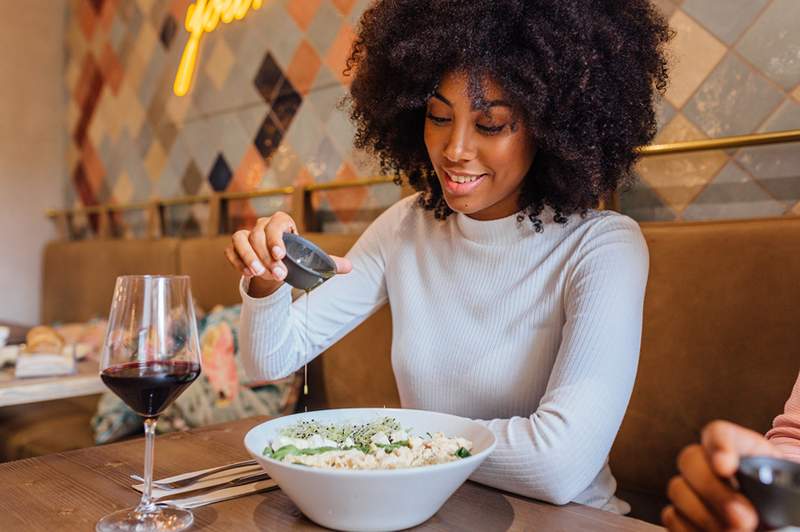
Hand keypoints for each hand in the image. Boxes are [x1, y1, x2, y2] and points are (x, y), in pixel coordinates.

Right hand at [224, 212, 351, 296]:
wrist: (275, 269)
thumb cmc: (294, 259)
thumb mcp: (311, 260)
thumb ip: (329, 263)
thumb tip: (351, 267)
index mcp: (281, 222)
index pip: (276, 222)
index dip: (276, 237)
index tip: (281, 256)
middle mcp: (262, 225)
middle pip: (258, 234)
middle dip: (266, 255)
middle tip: (277, 274)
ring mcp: (246, 235)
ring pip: (241, 239)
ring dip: (248, 256)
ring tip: (257, 273)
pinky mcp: (234, 248)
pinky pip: (231, 251)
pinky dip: (237, 261)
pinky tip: (247, 274)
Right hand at [662, 420, 782, 530]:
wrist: (773, 514)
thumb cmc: (777, 497)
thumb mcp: (783, 485)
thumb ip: (776, 487)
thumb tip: (770, 503)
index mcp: (735, 446)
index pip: (719, 433)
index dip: (719, 446)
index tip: (726, 466)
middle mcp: (704, 460)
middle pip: (690, 459)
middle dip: (713, 490)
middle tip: (743, 517)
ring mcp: (688, 485)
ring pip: (678, 489)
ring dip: (705, 515)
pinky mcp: (679, 512)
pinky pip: (672, 517)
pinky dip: (692, 529)